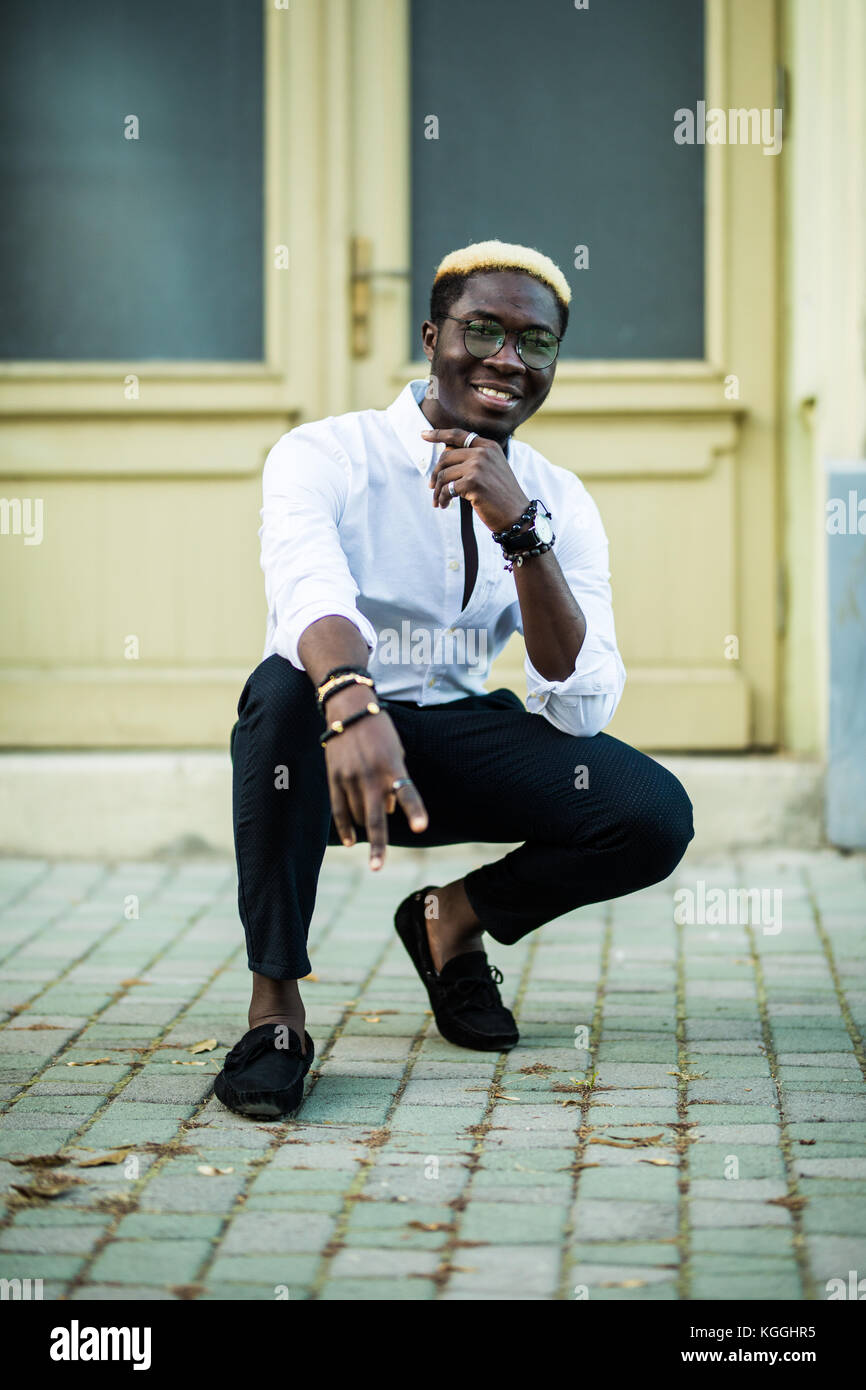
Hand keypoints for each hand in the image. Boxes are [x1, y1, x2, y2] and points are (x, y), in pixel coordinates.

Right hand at [323, 686, 427, 870]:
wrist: (349, 709)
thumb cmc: (380, 732)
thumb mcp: (396, 752)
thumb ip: (395, 782)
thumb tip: (386, 813)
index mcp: (393, 765)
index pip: (407, 792)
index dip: (414, 810)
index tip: (422, 828)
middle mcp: (371, 774)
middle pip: (375, 816)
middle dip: (378, 844)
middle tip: (377, 867)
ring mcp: (350, 777)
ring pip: (359, 815)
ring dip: (367, 823)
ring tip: (372, 813)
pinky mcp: (334, 778)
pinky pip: (339, 809)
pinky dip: (346, 827)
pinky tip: (352, 842)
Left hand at [422, 427, 530, 533]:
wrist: (516, 515)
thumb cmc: (502, 495)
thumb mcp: (492, 469)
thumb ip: (473, 459)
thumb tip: (445, 456)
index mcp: (488, 446)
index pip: (459, 435)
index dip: (438, 434)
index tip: (423, 435)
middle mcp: (483, 453)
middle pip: (446, 457)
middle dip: (435, 474)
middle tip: (432, 487)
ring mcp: (478, 467)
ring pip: (444, 474)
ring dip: (438, 490)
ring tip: (439, 501)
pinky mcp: (473, 483)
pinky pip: (447, 489)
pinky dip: (443, 498)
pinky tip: (445, 505)